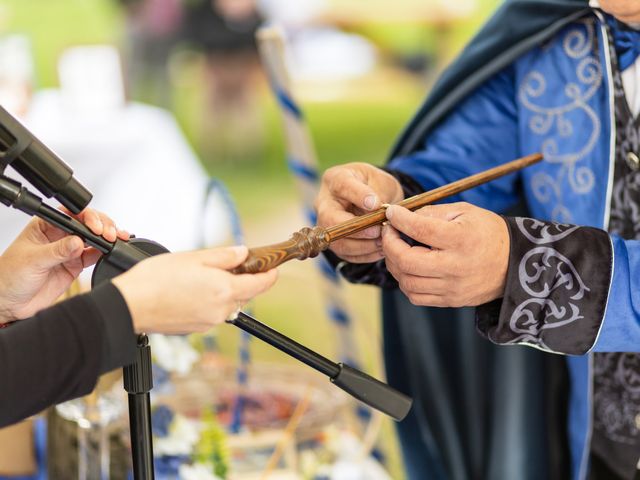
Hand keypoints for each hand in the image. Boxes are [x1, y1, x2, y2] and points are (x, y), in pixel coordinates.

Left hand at [0, 209, 128, 322]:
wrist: (9, 303)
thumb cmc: (9, 276)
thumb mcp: (33, 260)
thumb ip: (58, 251)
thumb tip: (78, 241)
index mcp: (45, 226)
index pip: (71, 214)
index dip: (86, 217)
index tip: (95, 226)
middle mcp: (59, 235)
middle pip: (86, 224)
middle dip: (101, 226)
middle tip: (108, 234)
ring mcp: (69, 250)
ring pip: (94, 238)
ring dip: (106, 238)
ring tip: (114, 240)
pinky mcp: (75, 265)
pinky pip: (94, 256)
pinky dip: (104, 253)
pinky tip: (109, 252)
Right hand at [111, 245, 277, 333]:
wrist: (130, 306)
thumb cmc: (157, 280)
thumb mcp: (194, 258)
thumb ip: (224, 257)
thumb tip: (243, 253)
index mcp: (224, 290)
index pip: (260, 285)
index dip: (270, 275)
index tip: (273, 268)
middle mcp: (221, 310)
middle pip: (245, 295)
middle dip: (243, 280)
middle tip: (230, 264)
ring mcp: (209, 322)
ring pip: (228, 304)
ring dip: (225, 291)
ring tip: (203, 276)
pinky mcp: (196, 328)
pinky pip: (213, 313)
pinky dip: (210, 301)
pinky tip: (192, 291)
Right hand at [315, 162, 402, 262]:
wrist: (372, 199)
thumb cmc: (375, 186)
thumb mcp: (381, 181)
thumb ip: (379, 194)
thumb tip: (376, 211)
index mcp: (336, 179)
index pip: (342, 186)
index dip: (359, 196)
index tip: (376, 204)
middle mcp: (324, 202)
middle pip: (330, 219)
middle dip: (356, 229)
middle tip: (378, 230)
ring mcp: (326, 224)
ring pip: (337, 241)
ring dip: (363, 245)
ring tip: (383, 242)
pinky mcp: (333, 242)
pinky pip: (345, 254)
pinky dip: (365, 255)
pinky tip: (380, 250)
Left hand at [382, 202, 508, 306]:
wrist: (515, 263)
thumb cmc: (487, 232)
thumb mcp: (465, 212)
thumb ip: (433, 212)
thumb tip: (403, 216)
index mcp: (461, 239)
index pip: (420, 229)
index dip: (399, 220)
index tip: (391, 214)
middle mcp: (456, 266)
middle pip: (406, 261)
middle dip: (389, 245)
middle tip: (389, 233)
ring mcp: (453, 287)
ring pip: (407, 282)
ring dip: (394, 264)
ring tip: (397, 250)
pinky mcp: (451, 301)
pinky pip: (416, 296)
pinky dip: (405, 282)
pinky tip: (408, 268)